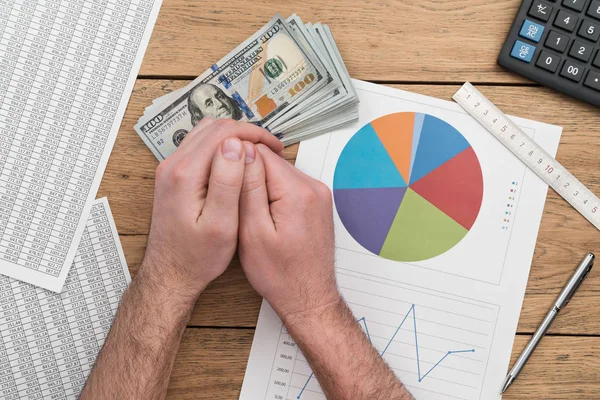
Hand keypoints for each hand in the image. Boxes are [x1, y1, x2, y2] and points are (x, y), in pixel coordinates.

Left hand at [140, 119, 282, 301]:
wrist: (170, 274)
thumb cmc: (196, 257)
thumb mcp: (221, 225)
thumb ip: (227, 182)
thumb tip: (235, 146)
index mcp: (185, 174)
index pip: (223, 133)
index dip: (254, 135)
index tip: (275, 148)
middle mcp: (172, 165)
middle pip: (213, 128)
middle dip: (246, 133)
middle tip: (270, 149)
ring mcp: (170, 169)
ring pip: (205, 134)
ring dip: (234, 138)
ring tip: (257, 155)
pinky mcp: (173, 176)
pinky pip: (199, 147)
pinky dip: (221, 148)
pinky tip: (238, 164)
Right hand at [238, 144, 340, 321]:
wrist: (308, 297)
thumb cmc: (281, 275)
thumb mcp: (252, 233)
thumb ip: (248, 189)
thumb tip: (243, 153)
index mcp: (298, 192)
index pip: (261, 153)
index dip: (236, 162)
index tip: (223, 178)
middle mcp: (314, 188)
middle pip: (272, 161)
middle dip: (249, 175)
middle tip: (234, 201)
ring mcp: (319, 194)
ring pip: (279, 172)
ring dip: (261, 185)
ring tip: (249, 211)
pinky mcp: (317, 202)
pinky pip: (289, 185)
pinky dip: (274, 194)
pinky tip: (265, 215)